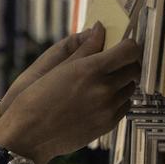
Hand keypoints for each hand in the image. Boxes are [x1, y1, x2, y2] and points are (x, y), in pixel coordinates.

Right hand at [0, 26, 140, 163]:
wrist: (30, 134)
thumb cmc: (38, 98)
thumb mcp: (60, 66)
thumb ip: (85, 47)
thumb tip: (99, 29)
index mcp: (92, 69)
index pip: (130, 50)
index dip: (129, 45)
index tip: (122, 45)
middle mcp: (104, 89)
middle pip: (134, 68)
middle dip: (127, 63)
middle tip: (114, 62)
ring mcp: (108, 109)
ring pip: (130, 88)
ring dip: (122, 82)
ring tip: (104, 82)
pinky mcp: (108, 124)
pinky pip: (124, 106)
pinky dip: (118, 100)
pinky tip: (100, 99)